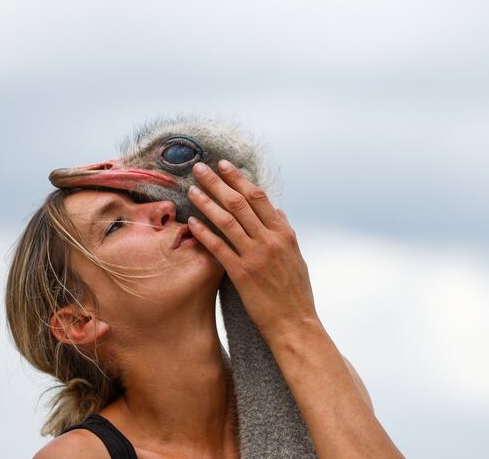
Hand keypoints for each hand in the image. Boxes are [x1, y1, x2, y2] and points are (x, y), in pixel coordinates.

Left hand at [186, 160, 318, 339]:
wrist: (295, 323)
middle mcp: (270, 240)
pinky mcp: (241, 274)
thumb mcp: (296, 256)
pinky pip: (219, 248)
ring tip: (191, 189)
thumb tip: (278, 210)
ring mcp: (255, 256)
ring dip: (207, 202)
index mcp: (283, 233)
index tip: (224, 165)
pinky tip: (192, 221)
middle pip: (239, 203)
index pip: (258, 197)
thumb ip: (285, 231)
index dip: (239, 178)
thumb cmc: (296, 291)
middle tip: (200, 168)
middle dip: (218, 182)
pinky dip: (204, 232)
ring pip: (227, 221)